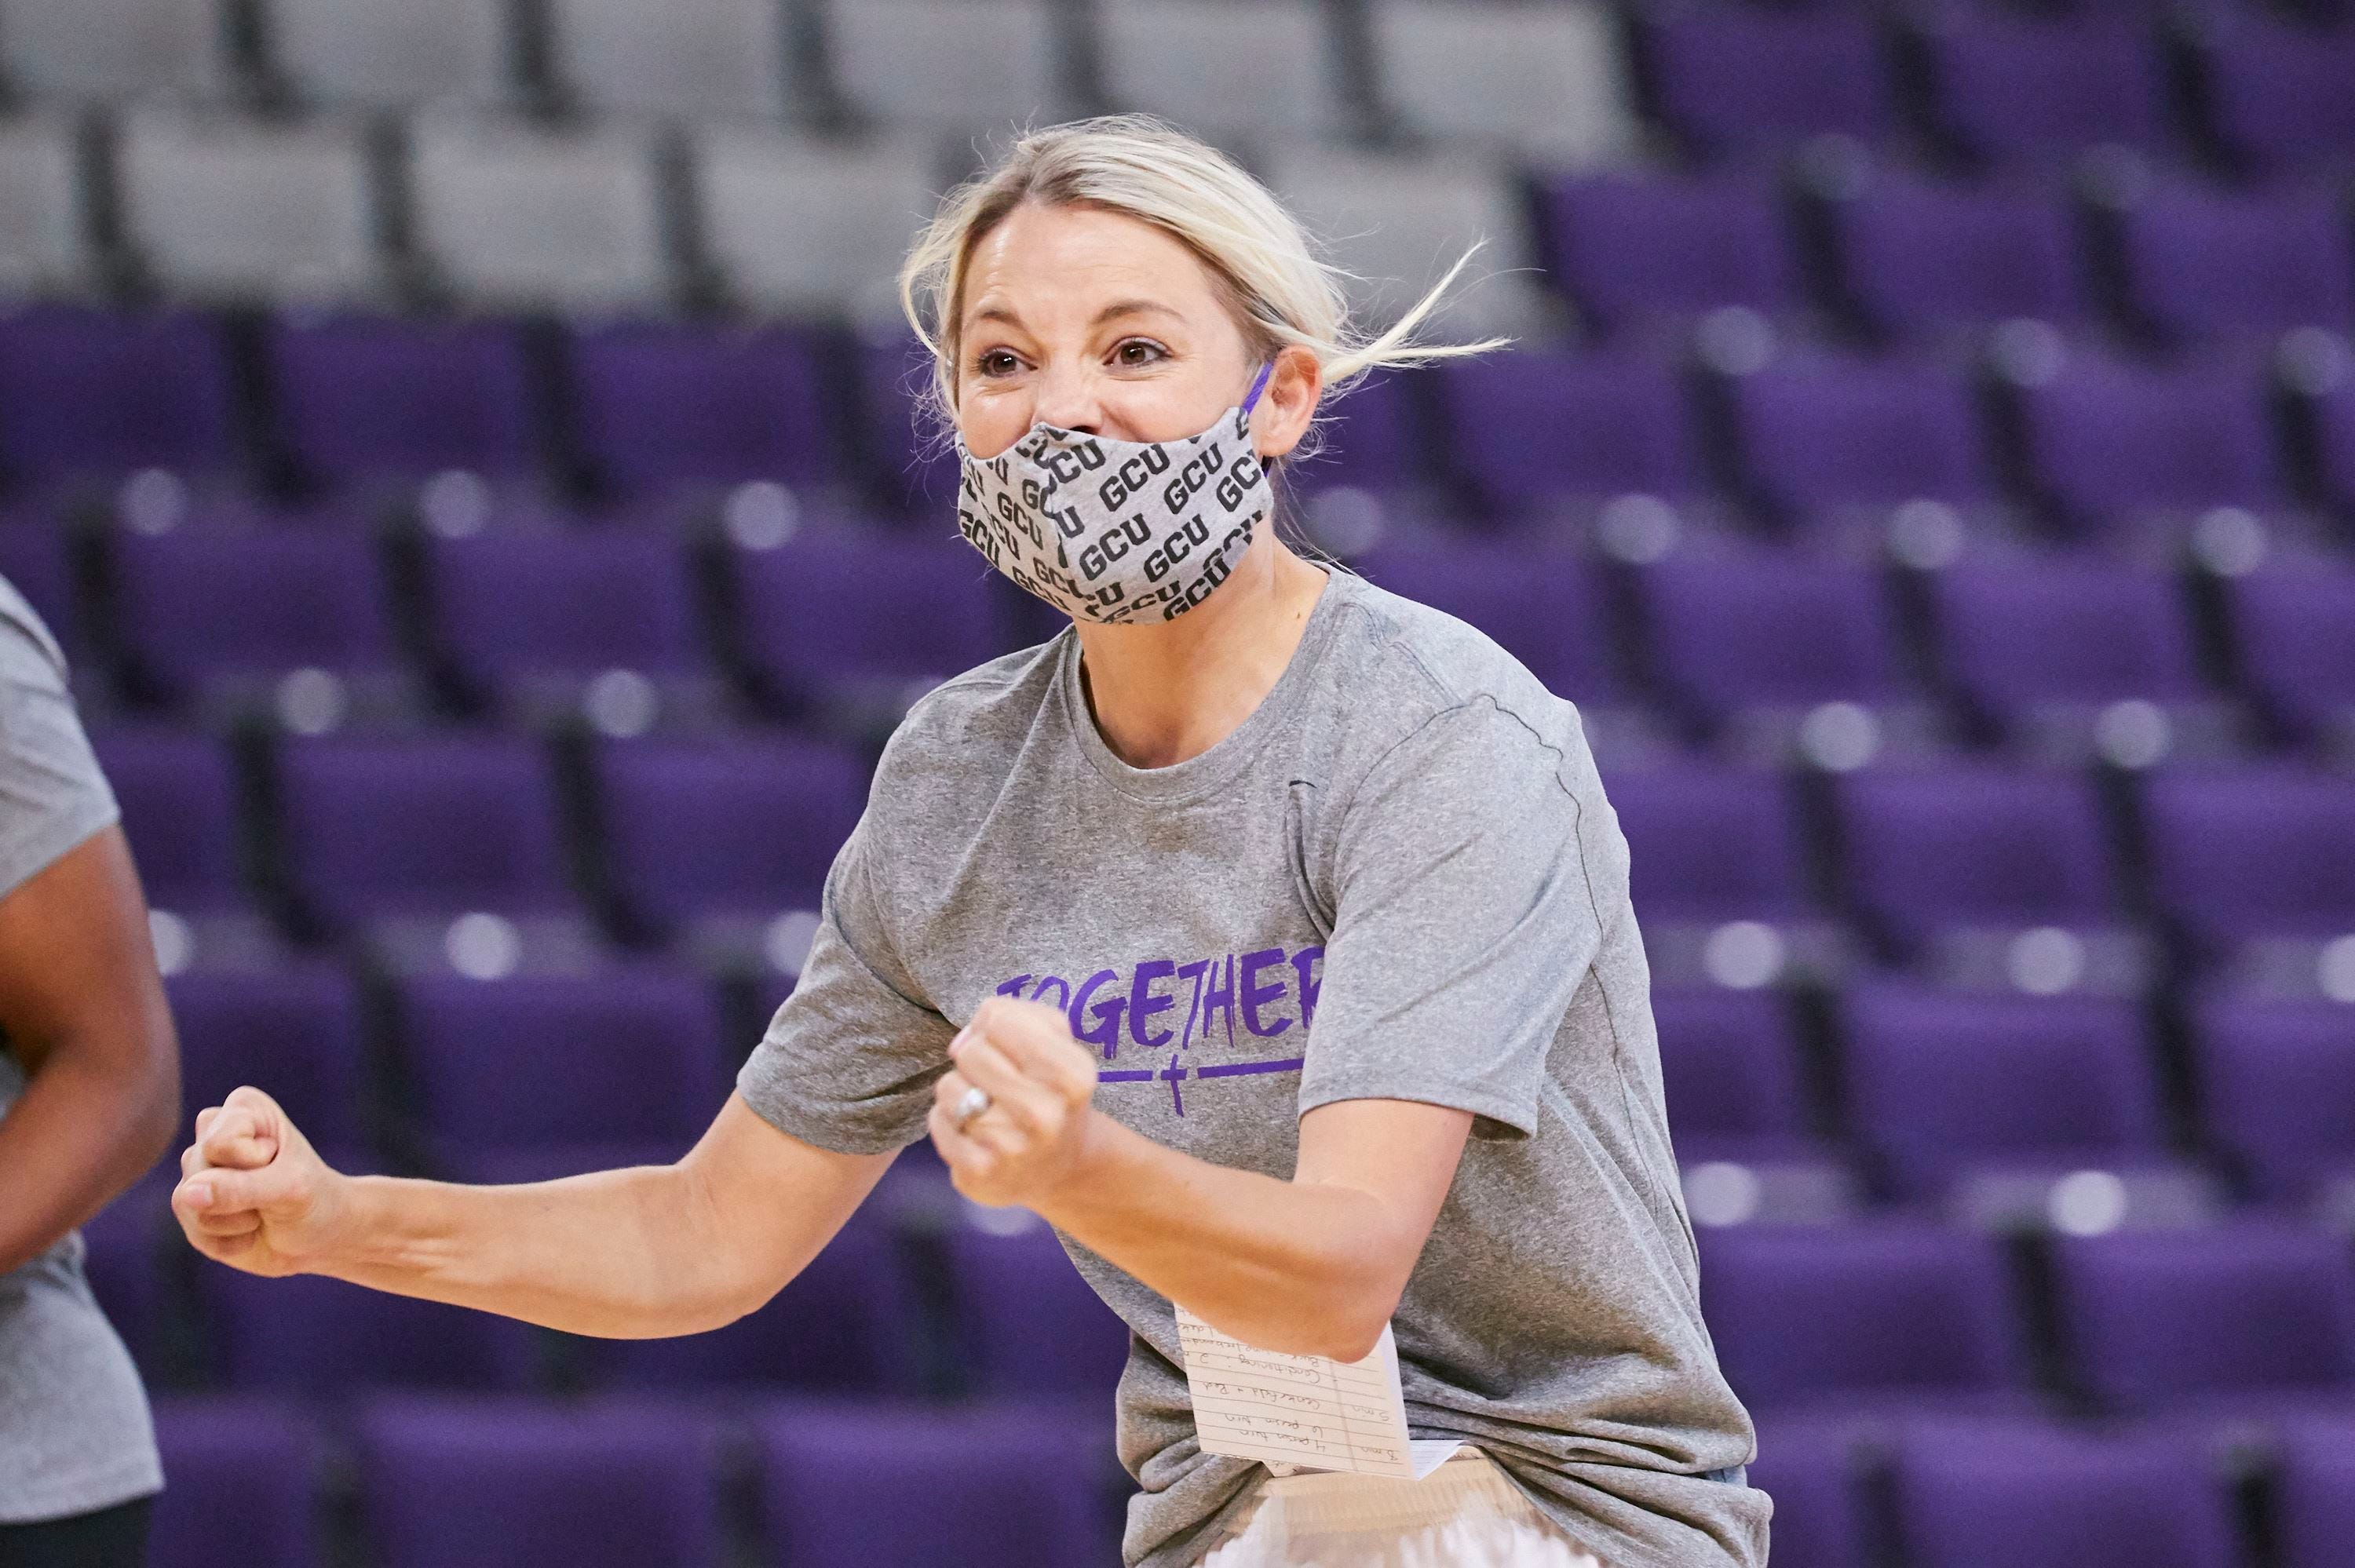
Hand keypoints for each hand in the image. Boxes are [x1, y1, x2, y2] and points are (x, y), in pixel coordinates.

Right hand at [170, 1086, 348, 1277]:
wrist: (319, 1236)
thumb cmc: (313, 1199)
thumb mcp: (289, 1189)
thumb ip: (240, 1187)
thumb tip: (188, 1193)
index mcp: (244, 1107)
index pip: (220, 1143)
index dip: (253, 1163)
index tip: (279, 1162)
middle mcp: (214, 1131)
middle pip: (197, 1170)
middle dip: (241, 1195)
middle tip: (273, 1191)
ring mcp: (197, 1169)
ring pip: (188, 1202)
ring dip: (234, 1221)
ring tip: (262, 1211)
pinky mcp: (190, 1204)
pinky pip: (191, 1230)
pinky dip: (226, 1241)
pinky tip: (249, 1231)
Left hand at [928, 997, 1100, 1210]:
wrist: (1060, 1167)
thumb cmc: (1051, 1091)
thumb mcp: (1057, 1042)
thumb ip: (1017, 1014)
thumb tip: (966, 1037)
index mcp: (1073, 1076)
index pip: (1000, 1020)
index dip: (994, 1024)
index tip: (1006, 1044)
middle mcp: (1046, 1115)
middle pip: (971, 1052)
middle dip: (975, 1058)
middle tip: (994, 1078)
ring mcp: (1011, 1149)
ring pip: (949, 1086)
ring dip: (960, 1089)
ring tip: (984, 1105)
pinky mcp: (979, 1174)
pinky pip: (937, 1120)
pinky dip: (947, 1120)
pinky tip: (972, 1132)